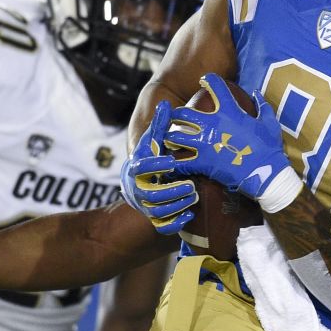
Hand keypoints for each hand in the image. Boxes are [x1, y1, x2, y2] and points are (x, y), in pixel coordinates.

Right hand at [120, 100, 196, 234]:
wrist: (139, 182)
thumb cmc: (150, 156)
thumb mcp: (153, 140)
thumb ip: (159, 125)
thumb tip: (165, 103)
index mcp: (137, 168)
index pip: (141, 168)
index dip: (155, 166)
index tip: (171, 162)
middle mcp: (139, 189)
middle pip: (151, 195)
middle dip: (171, 191)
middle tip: (190, 186)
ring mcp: (146, 205)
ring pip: (158, 212)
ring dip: (176, 205)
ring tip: (193, 196)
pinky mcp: (155, 218)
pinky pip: (162, 227)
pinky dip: (175, 224)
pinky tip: (190, 215)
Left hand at [163, 73, 302, 212]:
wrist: (267, 173)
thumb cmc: (269, 147)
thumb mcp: (269, 122)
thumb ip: (262, 105)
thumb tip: (256, 93)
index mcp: (229, 111)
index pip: (215, 86)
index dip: (208, 80)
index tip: (204, 80)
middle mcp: (213, 124)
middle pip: (183, 113)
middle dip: (177, 115)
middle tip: (177, 119)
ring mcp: (205, 144)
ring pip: (175, 136)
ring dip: (171, 138)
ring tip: (171, 141)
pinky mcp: (202, 163)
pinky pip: (181, 162)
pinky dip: (175, 164)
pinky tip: (175, 164)